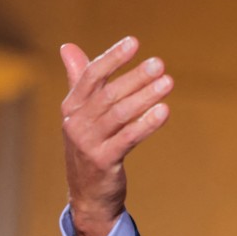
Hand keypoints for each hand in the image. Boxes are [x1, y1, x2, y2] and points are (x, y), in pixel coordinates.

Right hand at [59, 36, 172, 235]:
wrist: (88, 194)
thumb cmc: (90, 145)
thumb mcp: (82, 113)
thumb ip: (79, 79)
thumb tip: (67, 47)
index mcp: (71, 106)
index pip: (92, 76)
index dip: (113, 58)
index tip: (135, 42)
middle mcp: (75, 122)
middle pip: (109, 94)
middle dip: (136, 77)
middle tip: (159, 63)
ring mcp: (88, 143)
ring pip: (120, 114)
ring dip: (146, 96)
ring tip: (168, 82)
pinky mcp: (103, 161)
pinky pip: (128, 138)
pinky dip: (147, 124)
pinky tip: (165, 111)